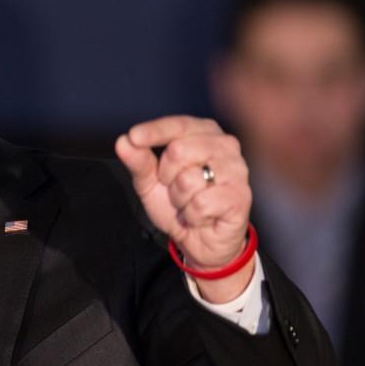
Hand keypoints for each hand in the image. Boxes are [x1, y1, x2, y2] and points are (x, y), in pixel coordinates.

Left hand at [115, 115, 252, 301]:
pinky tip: (202, 216)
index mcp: (204, 133)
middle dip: (167, 176)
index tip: (134, 137)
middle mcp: (224, 145)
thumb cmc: (180, 204)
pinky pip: (201, 204)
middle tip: (176, 189)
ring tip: (190, 203)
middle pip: (178, 151)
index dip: (154, 131)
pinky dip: (193, 215)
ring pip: (189, 179)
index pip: (177, 125)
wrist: (201, 240)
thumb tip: (123, 142)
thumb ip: (139, 161)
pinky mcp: (240, 196)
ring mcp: (236, 170)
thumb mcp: (151, 182)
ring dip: (180, 199)